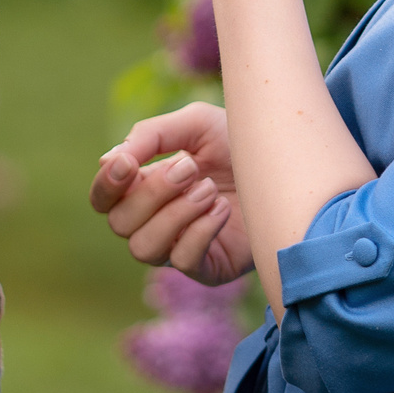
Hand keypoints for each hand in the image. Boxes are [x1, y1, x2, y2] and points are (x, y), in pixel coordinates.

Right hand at [89, 102, 253, 284]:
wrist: (290, 165)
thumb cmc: (240, 142)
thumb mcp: (195, 124)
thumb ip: (150, 135)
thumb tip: (109, 160)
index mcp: (145, 185)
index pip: (103, 199)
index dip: (106, 185)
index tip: (128, 165)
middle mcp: (155, 220)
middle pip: (120, 223)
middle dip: (152, 192)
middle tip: (190, 167)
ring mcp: (179, 247)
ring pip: (144, 248)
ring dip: (174, 215)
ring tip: (208, 190)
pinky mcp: (207, 268)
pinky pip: (183, 261)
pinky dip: (200, 231)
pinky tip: (222, 210)